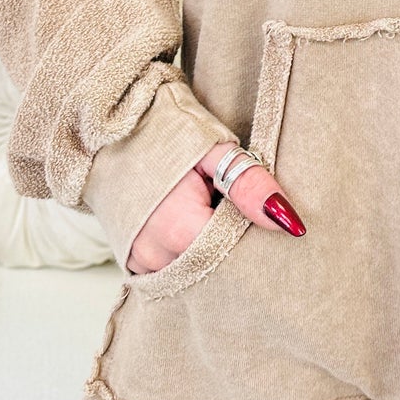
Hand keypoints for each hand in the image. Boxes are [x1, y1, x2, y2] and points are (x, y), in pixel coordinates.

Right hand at [125, 145, 305, 274]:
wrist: (111, 129)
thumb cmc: (165, 133)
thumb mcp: (214, 150)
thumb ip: (249, 186)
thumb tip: (288, 221)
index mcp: (180, 231)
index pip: (236, 253)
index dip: (251, 232)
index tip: (253, 209)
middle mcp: (158, 257)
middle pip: (216, 267)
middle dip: (233, 244)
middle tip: (231, 206)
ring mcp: (142, 263)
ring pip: (195, 270)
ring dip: (209, 248)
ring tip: (207, 208)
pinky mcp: (134, 263)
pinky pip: (174, 269)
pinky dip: (189, 253)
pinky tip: (191, 224)